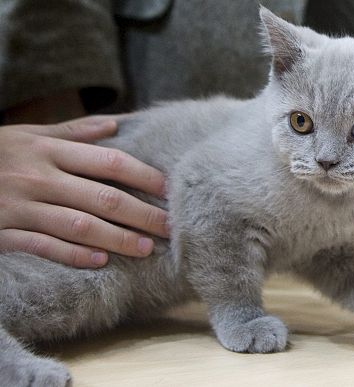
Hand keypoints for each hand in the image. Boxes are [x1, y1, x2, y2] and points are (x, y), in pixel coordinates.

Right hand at [0, 116, 168, 267]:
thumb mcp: (27, 135)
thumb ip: (72, 132)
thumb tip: (116, 125)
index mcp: (48, 150)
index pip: (110, 162)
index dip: (145, 177)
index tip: (171, 190)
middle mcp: (38, 177)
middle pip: (103, 197)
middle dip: (142, 214)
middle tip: (172, 228)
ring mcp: (19, 206)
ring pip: (79, 225)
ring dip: (117, 239)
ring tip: (145, 249)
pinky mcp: (1, 231)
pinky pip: (42, 245)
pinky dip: (72, 254)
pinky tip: (100, 261)